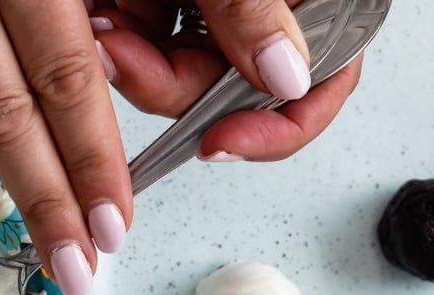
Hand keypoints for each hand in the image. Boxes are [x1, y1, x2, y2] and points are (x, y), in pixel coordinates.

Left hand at [93, 0, 361, 161]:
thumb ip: (254, 8)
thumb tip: (286, 76)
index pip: (328, 78)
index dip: (279, 127)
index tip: (218, 143)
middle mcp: (264, 12)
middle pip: (236, 91)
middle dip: (173, 88)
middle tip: (124, 56)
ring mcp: (214, 13)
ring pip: (183, 79)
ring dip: (137, 66)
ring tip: (106, 28)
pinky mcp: (165, 8)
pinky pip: (148, 50)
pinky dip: (122, 46)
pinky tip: (105, 23)